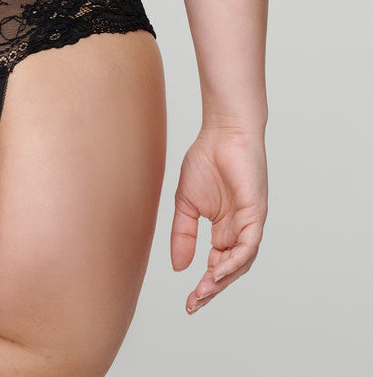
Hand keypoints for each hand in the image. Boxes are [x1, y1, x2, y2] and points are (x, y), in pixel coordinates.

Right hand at [171, 125, 267, 313]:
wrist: (222, 131)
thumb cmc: (206, 159)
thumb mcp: (186, 203)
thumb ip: (183, 234)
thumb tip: (178, 267)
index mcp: (224, 229)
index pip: (216, 265)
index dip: (204, 285)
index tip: (188, 302)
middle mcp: (240, 231)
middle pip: (229, 270)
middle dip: (213, 289)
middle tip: (194, 303)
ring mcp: (249, 224)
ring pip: (241, 262)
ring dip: (222, 279)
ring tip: (204, 291)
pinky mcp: (256, 214)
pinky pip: (248, 244)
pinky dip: (235, 260)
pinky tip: (218, 271)